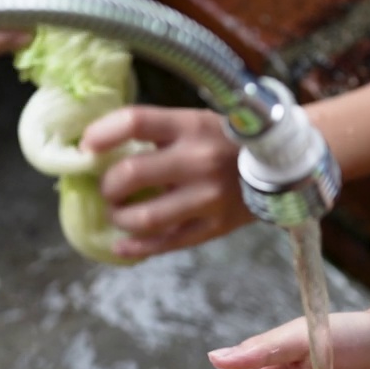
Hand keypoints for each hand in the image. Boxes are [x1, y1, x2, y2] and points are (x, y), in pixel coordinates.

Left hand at [78, 106, 254, 259]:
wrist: (283, 166)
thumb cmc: (227, 142)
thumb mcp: (196, 122)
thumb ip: (157, 133)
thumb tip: (101, 147)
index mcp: (191, 126)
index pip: (135, 122)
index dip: (102, 134)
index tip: (86, 146)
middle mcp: (198, 161)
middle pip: (132, 174)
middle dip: (108, 185)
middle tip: (108, 188)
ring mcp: (207, 198)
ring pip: (145, 217)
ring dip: (120, 217)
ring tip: (118, 214)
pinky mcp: (214, 227)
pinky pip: (167, 243)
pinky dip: (137, 247)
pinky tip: (121, 245)